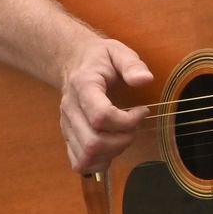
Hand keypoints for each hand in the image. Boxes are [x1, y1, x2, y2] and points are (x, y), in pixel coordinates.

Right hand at [58, 38, 153, 172]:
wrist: (73, 62)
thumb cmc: (99, 59)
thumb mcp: (118, 51)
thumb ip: (132, 64)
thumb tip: (145, 79)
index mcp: (83, 86)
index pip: (101, 117)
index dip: (127, 121)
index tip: (142, 111)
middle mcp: (71, 109)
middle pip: (93, 142)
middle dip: (123, 140)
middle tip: (134, 126)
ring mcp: (67, 125)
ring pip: (87, 156)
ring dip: (113, 152)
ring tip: (124, 135)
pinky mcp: (68, 136)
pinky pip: (79, 162)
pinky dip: (99, 162)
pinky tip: (112, 147)